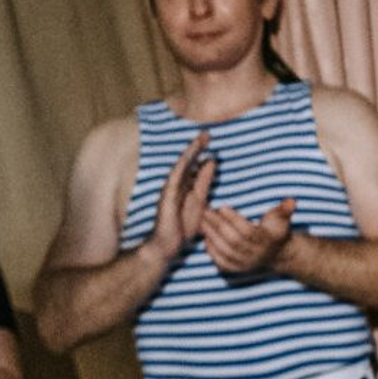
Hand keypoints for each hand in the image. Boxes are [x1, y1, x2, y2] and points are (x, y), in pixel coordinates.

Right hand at [145, 133, 216, 260]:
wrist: (167, 245)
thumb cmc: (182, 227)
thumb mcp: (200, 201)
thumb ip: (203, 183)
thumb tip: (210, 162)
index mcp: (185, 186)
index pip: (193, 165)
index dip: (201, 151)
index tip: (210, 138)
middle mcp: (175, 185)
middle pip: (186, 162)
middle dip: (196, 147)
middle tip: (207, 133)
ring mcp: (169, 190)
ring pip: (180, 167)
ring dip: (190, 153)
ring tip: (200, 140)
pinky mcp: (167, 197)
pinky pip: (175, 179)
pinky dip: (182, 167)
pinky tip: (188, 157)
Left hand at [201, 197, 296, 275]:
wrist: (278, 254)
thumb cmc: (276, 230)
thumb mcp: (282, 219)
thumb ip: (284, 210)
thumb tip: (291, 201)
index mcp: (269, 241)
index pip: (247, 231)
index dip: (234, 219)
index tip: (222, 207)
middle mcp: (258, 254)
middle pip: (233, 240)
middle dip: (218, 225)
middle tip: (205, 212)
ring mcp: (247, 264)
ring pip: (225, 251)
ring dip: (211, 236)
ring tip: (202, 221)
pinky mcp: (237, 270)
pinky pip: (221, 262)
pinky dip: (211, 250)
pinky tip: (206, 237)